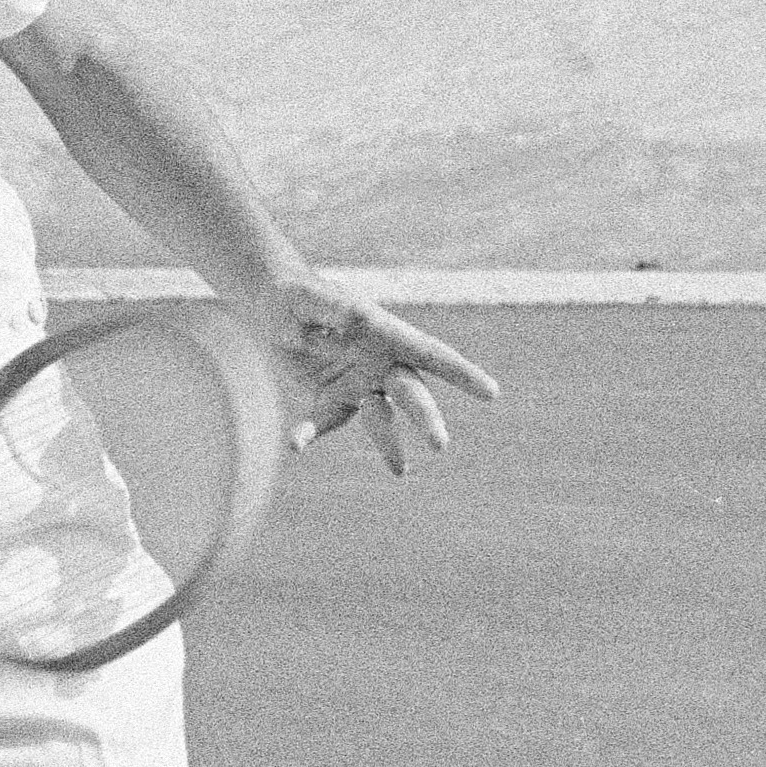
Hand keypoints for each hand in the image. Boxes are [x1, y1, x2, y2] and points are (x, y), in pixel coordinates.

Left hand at [252, 281, 499, 475]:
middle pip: (410, 393)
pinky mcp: (329, 400)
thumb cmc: (302, 295)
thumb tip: (357, 316)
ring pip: (379, 418)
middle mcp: (379, 364)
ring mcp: (357, 385)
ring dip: (389, 444)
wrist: (274, 306)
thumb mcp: (314, 298)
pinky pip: (324, 422)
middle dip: (426, 418)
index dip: (462, 374)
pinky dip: (309, 434)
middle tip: (439, 444)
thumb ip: (334, 309)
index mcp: (387, 334)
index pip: (430, 354)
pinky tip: (294, 444)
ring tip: (400, 471)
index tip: (491, 393)